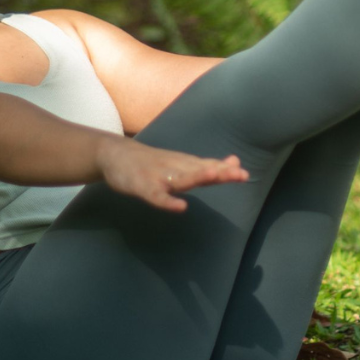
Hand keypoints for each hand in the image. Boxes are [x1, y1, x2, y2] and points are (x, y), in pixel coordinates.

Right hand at [96, 136, 249, 211]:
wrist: (114, 153)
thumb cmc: (152, 162)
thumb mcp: (181, 162)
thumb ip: (206, 166)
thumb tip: (235, 162)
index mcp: (185, 165)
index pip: (209, 166)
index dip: (226, 171)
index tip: (245, 174)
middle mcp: (176, 168)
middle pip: (200, 170)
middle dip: (219, 173)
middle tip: (239, 174)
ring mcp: (159, 177)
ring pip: (180, 178)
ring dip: (197, 177)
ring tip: (214, 176)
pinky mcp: (142, 186)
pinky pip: (157, 196)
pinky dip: (168, 201)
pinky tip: (180, 207)